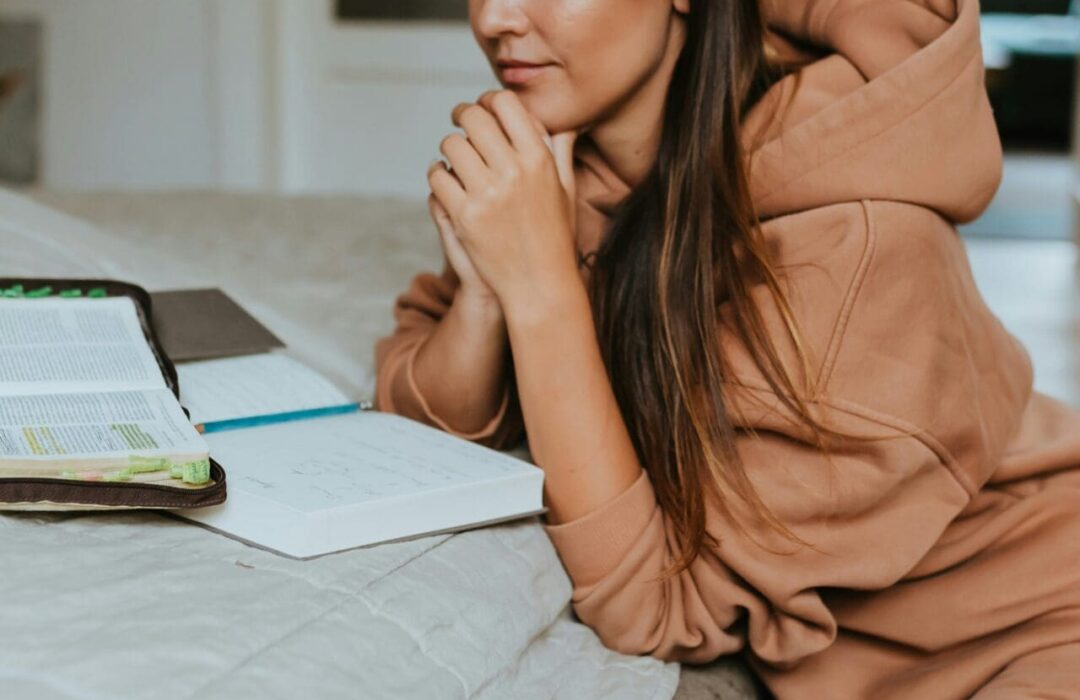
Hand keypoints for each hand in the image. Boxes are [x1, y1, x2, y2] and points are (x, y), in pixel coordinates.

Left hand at [427, 89, 579, 314]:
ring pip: (451, 145)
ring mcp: (486, 194)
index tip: (482, 107)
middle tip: (460, 120)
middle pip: (474, 118)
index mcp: (539, 160)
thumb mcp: (566, 190)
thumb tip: (567, 122)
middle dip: (463, 114)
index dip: (488, 100)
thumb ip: (561, 151)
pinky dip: (437, 174)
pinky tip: (445, 179)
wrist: (538, 286)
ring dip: (450, 146)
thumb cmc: (555, 237)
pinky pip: (437, 177)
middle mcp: (513, 172)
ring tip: (455, 155)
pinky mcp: (464, 216)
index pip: (506, 104)